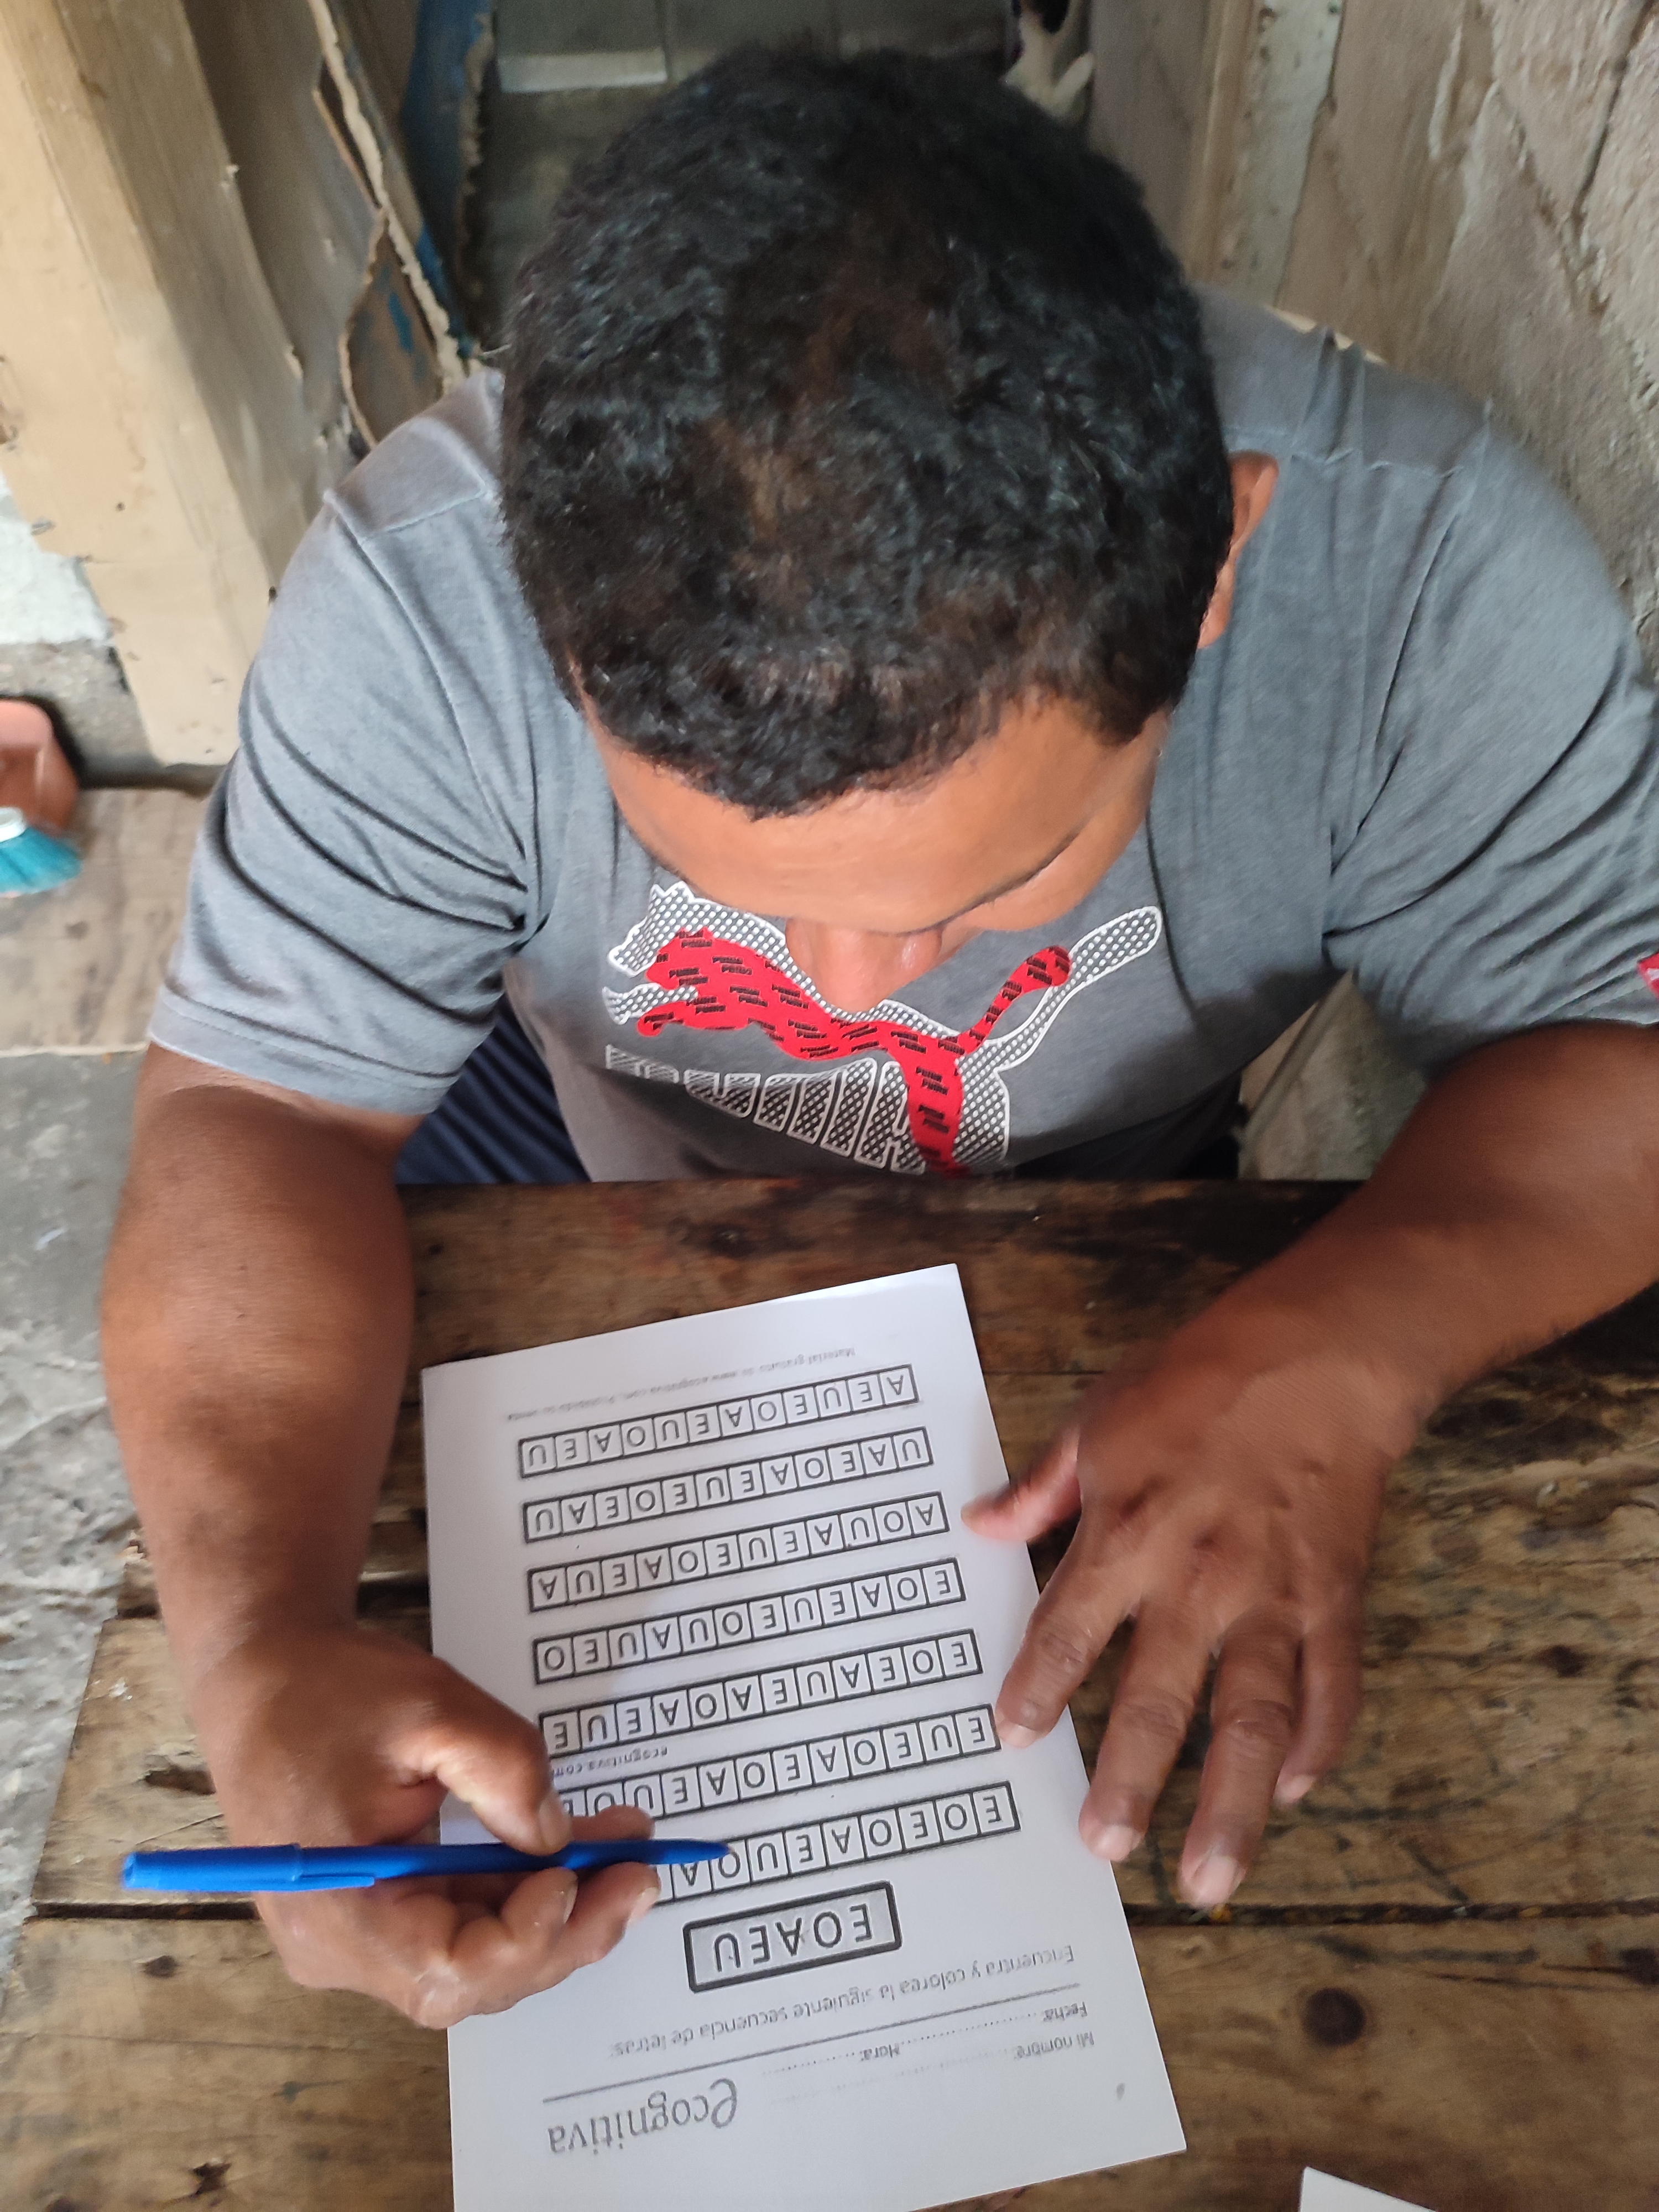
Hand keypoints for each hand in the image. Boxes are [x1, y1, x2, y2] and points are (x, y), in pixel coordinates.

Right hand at [188, 1623, 658, 2026]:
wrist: (262, 1674)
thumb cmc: (329, 1688)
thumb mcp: (434, 1706)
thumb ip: (505, 1771)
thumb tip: (560, 1838)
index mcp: (338, 1906)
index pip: (451, 1966)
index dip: (533, 1935)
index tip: (587, 1873)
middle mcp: (338, 1947)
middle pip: (471, 1978)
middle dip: (566, 1929)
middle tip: (641, 1873)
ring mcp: (350, 1940)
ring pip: (471, 1959)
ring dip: (551, 1913)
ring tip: (621, 1853)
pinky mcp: (368, 1918)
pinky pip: (453, 1927)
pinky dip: (514, 1896)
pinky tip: (566, 1854)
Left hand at [964, 1322, 1407, 1906]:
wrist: (1317, 1358)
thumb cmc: (1198, 1383)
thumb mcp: (1100, 1419)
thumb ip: (1042, 1487)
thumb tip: (980, 1526)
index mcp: (1128, 1536)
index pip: (1068, 1630)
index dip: (1037, 1687)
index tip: (1011, 1737)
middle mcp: (1196, 1582)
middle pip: (1156, 1701)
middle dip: (1128, 1782)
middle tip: (1103, 1847)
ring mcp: (1272, 1600)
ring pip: (1251, 1722)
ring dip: (1230, 1808)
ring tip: (1208, 1879)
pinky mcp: (1334, 1601)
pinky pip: (1331, 1690)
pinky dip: (1316, 1747)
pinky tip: (1292, 1792)